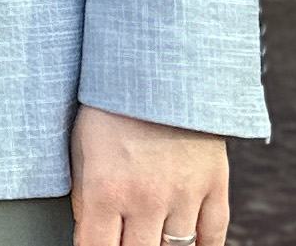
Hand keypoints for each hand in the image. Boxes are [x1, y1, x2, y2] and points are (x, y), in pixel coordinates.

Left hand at [71, 103, 229, 245]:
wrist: (160, 66)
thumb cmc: (111, 103)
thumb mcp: (81, 144)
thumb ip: (83, 192)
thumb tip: (86, 228)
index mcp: (106, 189)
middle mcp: (146, 200)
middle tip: (124, 239)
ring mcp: (184, 196)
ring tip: (151, 237)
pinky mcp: (214, 186)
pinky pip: (213, 235)